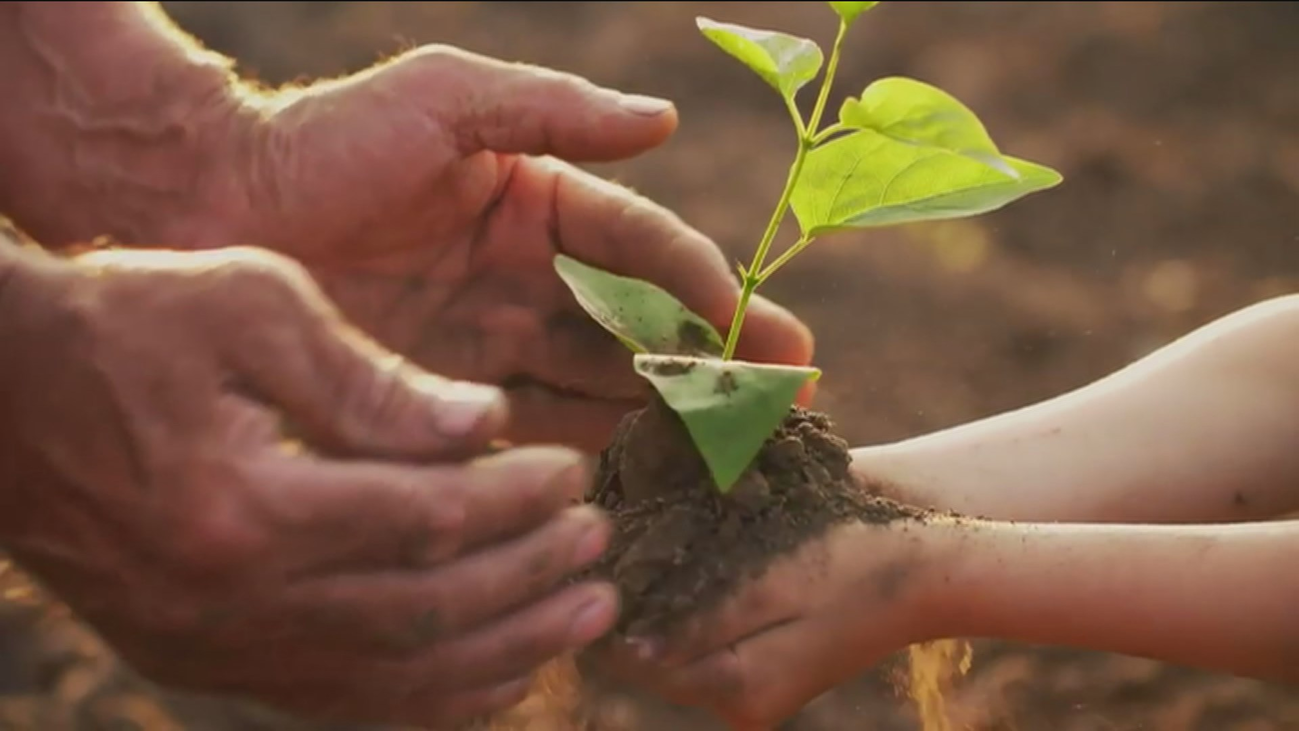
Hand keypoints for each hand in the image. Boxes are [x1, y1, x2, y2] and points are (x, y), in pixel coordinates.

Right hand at [0, 244, 617, 727]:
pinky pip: (339, 700)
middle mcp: (231, 600)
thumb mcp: (249, 306)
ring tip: (585, 618)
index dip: (513, 502)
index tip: (570, 472)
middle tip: (600, 549)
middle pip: (424, 611)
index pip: (424, 520)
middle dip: (528, 582)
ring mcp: (213, 644)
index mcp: (243, 505)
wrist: (2, 398)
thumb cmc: (124, 325)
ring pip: (392, 675)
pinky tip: (497, 676)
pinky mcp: (202, 657)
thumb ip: (372, 379)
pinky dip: (430, 696)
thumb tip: (484, 426)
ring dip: (504, 650)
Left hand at [140, 46, 814, 449]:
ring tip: (738, 448)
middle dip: (714, 363)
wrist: (200, 210)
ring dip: (667, 417)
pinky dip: (586, 455)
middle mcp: (522, 279)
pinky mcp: (444, 400)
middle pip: (636, 330)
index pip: (643, 252)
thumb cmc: (321, 141)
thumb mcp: (443, 98)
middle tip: (789, 399)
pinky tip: (643, 479)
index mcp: (534, 203)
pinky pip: (529, 430)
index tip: (769, 332)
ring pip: (596, 387)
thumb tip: (664, 121)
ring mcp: (486, 345)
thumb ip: (554, 111)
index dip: (710, 291)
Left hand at [596, 520, 944, 729]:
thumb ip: (702, 618)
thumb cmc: (855, 559)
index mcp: (741, 689)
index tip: (580, 552)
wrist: (929, 568)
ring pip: (671, 647)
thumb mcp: (775, 580)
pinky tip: (679, 555)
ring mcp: (755, 691)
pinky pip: (702, 638)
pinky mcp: (765, 669)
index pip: (637, 661)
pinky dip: (685, 601)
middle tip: (601, 538)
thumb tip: (626, 643)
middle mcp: (742, 703)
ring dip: (652, 599)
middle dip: (625, 603)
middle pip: (648, 658)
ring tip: (634, 537)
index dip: (603, 608)